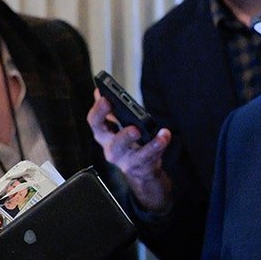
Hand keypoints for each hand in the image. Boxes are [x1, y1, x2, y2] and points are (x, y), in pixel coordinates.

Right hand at [86, 94, 172, 212]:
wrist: (138, 168)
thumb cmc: (125, 141)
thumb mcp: (114, 125)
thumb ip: (107, 110)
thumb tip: (98, 91)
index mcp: (103, 134)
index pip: (94, 122)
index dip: (98, 111)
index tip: (105, 98)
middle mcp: (111, 150)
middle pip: (115, 145)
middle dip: (124, 136)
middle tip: (134, 128)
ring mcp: (126, 161)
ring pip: (137, 156)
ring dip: (150, 146)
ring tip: (161, 135)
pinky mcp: (141, 167)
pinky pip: (152, 157)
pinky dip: (160, 145)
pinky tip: (166, 135)